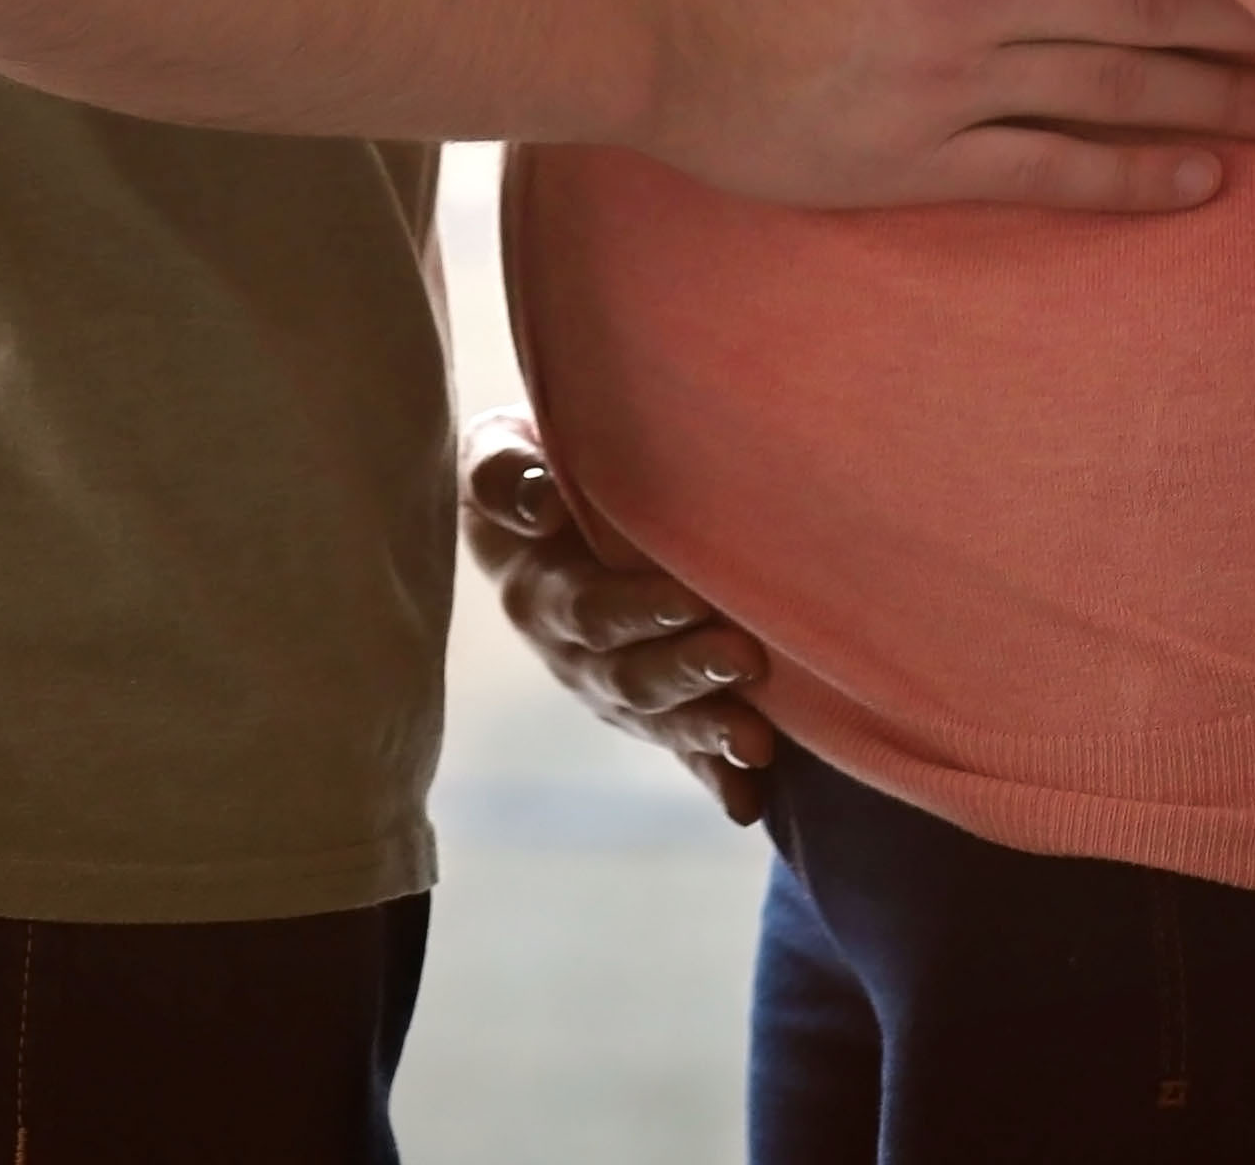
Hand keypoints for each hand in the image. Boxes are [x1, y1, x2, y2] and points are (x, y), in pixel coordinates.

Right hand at [461, 412, 774, 823]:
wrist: (535, 508)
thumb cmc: (525, 466)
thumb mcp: (497, 451)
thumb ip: (505, 474)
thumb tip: (542, 505)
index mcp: (538, 592)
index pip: (588, 611)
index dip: (638, 611)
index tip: (692, 599)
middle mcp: (574, 655)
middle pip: (629, 676)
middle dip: (686, 672)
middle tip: (744, 658)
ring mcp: (613, 689)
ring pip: (658, 720)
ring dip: (707, 732)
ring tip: (758, 743)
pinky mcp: (650, 709)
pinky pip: (681, 751)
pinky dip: (713, 779)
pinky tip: (748, 803)